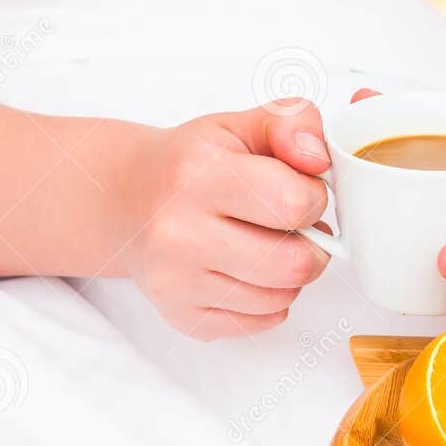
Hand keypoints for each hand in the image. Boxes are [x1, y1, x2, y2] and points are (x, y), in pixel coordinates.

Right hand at [112, 99, 331, 338]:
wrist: (126, 199)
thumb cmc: (193, 163)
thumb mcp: (242, 126)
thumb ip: (293, 123)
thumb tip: (319, 159)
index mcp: (198, 174)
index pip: (296, 203)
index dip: (314, 198)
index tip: (298, 191)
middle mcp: (179, 232)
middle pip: (295, 263)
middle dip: (313, 244)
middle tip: (294, 227)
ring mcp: (176, 281)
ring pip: (283, 297)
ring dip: (291, 274)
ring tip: (268, 245)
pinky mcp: (182, 316)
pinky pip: (262, 322)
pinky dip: (270, 301)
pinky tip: (249, 272)